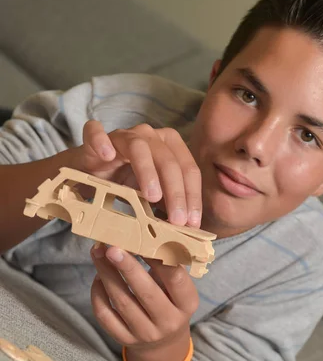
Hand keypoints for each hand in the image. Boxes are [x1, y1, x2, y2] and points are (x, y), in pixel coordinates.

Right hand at [72, 120, 201, 226]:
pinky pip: (97, 133)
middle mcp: (150, 136)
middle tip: (177, 220)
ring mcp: (123, 135)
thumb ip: (168, 206)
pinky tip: (107, 156)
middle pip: (169, 161)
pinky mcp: (96, 137)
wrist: (91, 174)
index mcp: (170, 146)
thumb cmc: (126, 184)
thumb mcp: (152, 197)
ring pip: (139, 147)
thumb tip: (186, 227)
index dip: (192, 197)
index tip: (192, 223)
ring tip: (152, 197)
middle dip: (175, 192)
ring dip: (147, 172)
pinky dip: (102, 142)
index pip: (188, 170)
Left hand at [90, 242, 198, 360]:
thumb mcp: (179, 288)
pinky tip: (98, 277)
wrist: (164, 342)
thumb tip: (150, 228)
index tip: (143, 239)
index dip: (158, 259)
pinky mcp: (124, 339)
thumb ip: (168, 264)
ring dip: (107, 274)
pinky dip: (98, 294)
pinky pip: (105, 315)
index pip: (175, 279)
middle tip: (111, 247)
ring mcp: (145, 333)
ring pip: (122, 302)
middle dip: (127, 267)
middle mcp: (168, 321)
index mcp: (187, 304)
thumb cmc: (171, 302)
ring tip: (97, 253)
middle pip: (146, 292)